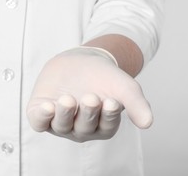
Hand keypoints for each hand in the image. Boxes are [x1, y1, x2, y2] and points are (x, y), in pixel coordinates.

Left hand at [26, 46, 152, 142]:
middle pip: (83, 128)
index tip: (112, 101)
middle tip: (92, 97)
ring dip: (65, 114)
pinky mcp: (41, 111)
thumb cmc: (104, 77)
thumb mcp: (124, 87)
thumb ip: (137, 104)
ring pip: (61, 126)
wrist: (81, 60)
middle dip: (88, 113)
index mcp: (102, 126)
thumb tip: (148, 123)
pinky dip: (41, 117)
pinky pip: (39, 121)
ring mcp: (59, 121)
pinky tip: (47, 106)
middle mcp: (80, 128)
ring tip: (69, 100)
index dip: (108, 116)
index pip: (105, 128)